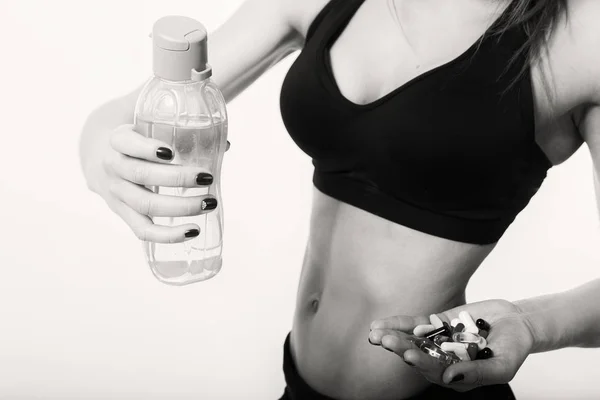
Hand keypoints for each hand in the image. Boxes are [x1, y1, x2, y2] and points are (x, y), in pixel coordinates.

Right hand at [86, 123, 229, 243]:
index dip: (146, 149)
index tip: (171, 152)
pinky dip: (168, 234)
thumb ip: (181, 122)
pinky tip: (193, 231)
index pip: (126, 143)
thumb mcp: (148, 120)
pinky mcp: (123, 214)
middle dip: (177, 178)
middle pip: (141, 175)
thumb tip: (224, 144)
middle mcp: (113, 167)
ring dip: (180, 206)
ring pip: (145, 204)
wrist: (100, 156)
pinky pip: (143, 230)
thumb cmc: (137, 136)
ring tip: (209, 202)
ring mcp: (116, 194)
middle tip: (207, 176)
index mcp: (117, 140)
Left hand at [368, 299, 533, 391]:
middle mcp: (443, 360)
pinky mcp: (436, 324)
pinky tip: (379, 324)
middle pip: (417, 356)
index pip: (435, 372)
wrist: (517, 323)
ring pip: (411, 341)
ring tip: (375, 334)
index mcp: (456, 376)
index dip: (422, 364)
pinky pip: (414, 325)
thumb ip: (478, 373)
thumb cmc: (513, 349)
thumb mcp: (502, 365)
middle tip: (385, 341)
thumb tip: (450, 377)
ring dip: (393, 337)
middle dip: (400, 349)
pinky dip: (398, 324)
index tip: (411, 355)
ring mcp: (437, 342)